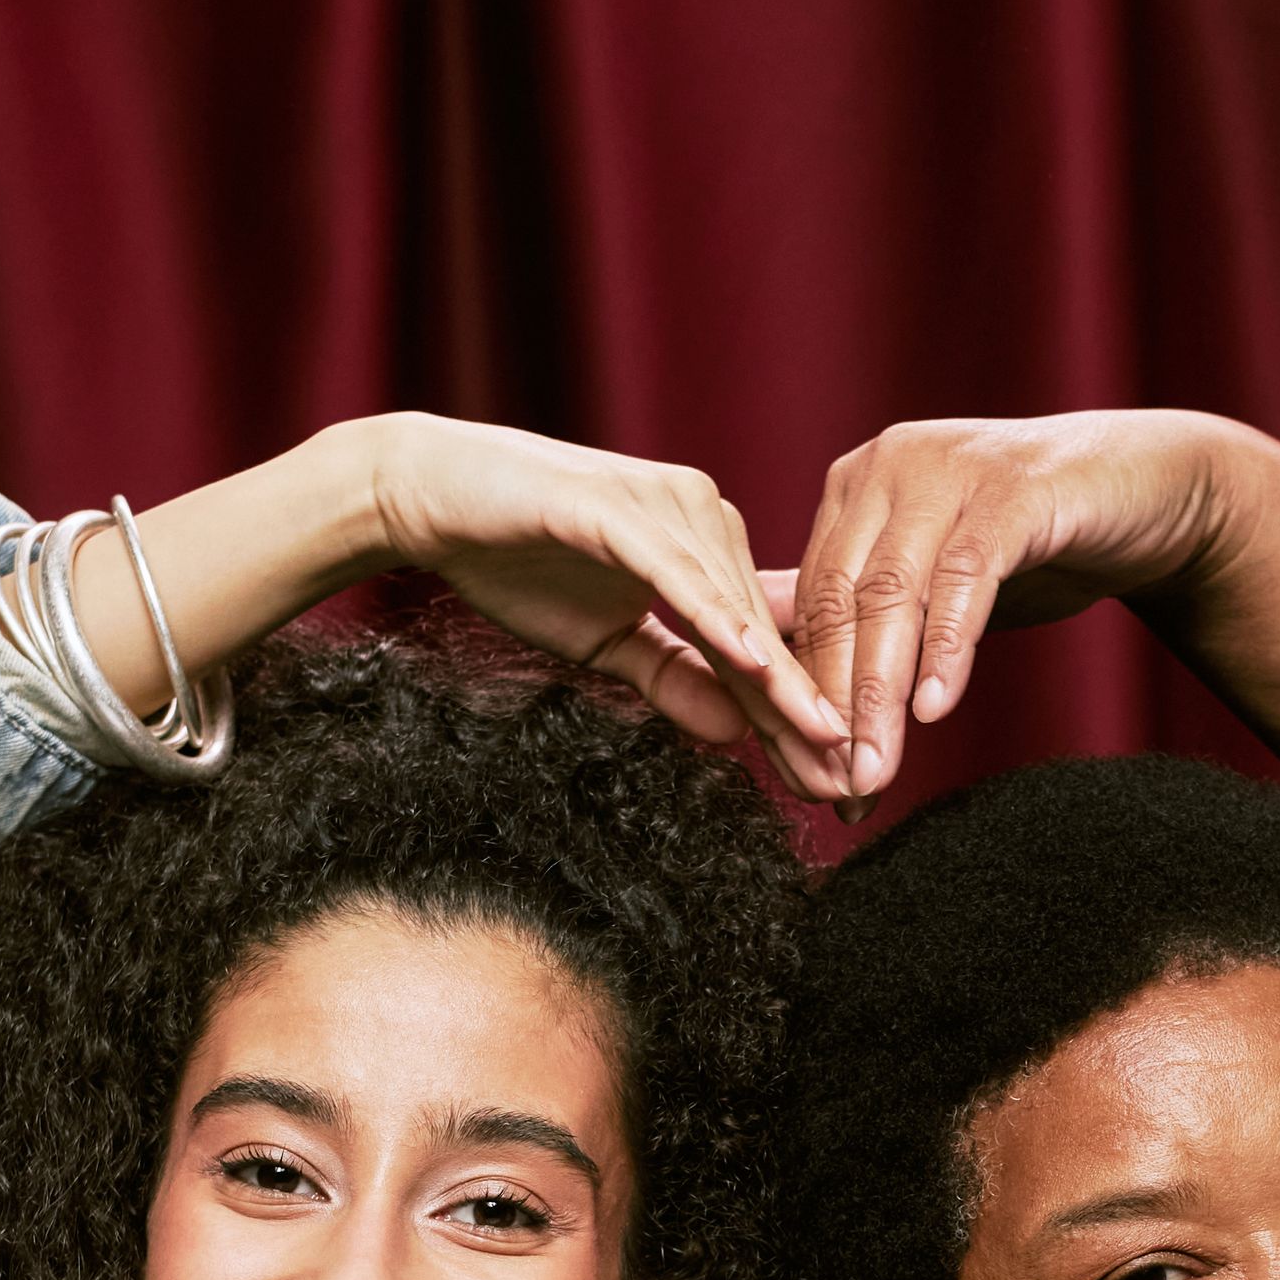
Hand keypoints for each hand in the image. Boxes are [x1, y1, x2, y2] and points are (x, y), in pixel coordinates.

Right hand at [367, 414, 848, 789]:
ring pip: (735, 605)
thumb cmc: (517, 561)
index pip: (767, 641)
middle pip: (765, 630)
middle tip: (847, 781)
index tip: (839, 776)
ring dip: (778, 677)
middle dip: (805, 710)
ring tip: (819, 738)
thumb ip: (675, 680)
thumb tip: (738, 735)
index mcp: (707, 549)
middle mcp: (704, 517)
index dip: (802, 711)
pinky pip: (678, 571)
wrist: (433, 498)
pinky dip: (715, 617)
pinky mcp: (620, 505)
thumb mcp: (607, 643)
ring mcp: (667, 505)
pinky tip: (752, 662)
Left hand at [775, 412, 1230, 799]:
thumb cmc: (1034, 544)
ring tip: (876, 771)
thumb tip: (766, 657)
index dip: (800, 693)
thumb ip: (858, 610)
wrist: (1149, 493)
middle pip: (841, 600)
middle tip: (834, 790)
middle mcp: (891, 467)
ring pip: (894, 593)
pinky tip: (938, 708)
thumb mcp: (934, 582)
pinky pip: (969, 575)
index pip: (809, 601)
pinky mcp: (1018, 488)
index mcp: (857, 488)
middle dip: (832, 705)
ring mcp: (952, 469)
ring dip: (881, 693)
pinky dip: (949, 645)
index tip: (803, 777)